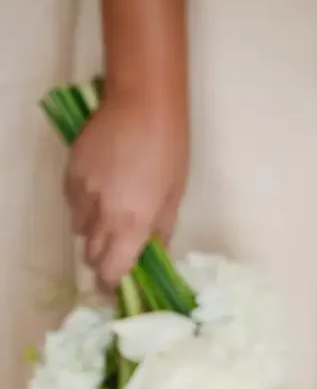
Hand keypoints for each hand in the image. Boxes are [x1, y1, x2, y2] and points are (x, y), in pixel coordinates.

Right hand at [65, 85, 188, 290]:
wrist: (142, 103)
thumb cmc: (170, 146)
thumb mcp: (174, 193)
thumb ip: (160, 228)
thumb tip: (154, 252)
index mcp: (133, 222)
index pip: (111, 271)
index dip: (113, 284)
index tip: (119, 285)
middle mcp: (102, 214)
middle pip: (91, 256)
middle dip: (104, 259)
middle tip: (119, 248)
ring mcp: (81, 194)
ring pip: (79, 230)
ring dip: (94, 230)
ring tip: (113, 210)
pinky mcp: (69, 174)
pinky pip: (72, 203)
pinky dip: (84, 205)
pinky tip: (102, 187)